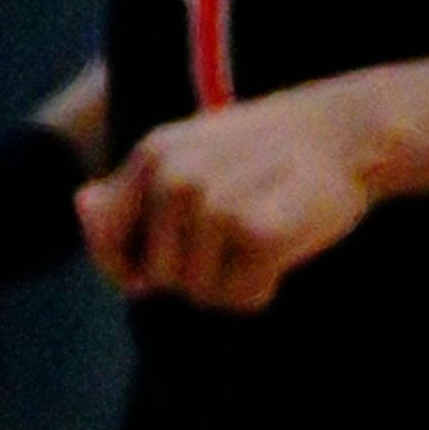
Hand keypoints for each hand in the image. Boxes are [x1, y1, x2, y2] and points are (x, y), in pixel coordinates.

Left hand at [81, 89, 386, 313]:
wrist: (348, 131)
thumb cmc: (268, 150)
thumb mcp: (190, 154)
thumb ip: (134, 188)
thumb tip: (81, 206)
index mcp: (152, 155)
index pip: (107, 242)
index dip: (133, 267)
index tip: (169, 262)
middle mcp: (174, 179)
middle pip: (159, 279)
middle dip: (197, 274)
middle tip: (239, 231)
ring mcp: (213, 205)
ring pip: (202, 294)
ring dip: (235, 283)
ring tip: (264, 235)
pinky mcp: (255, 232)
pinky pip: (242, 297)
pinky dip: (265, 288)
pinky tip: (284, 250)